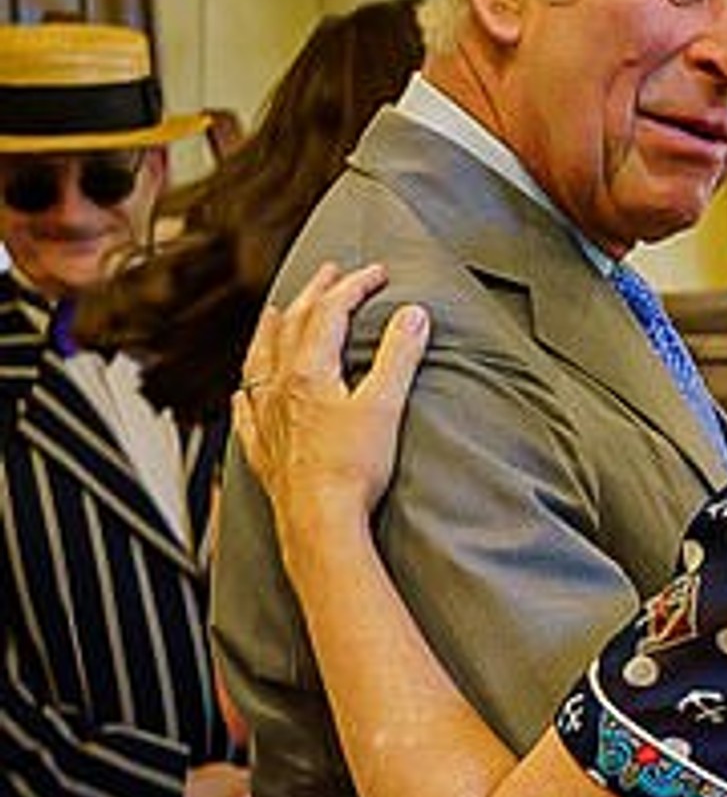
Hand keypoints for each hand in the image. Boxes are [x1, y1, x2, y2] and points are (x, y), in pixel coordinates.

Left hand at [233, 261, 430, 539]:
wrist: (320, 522)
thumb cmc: (351, 472)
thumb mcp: (385, 407)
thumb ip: (399, 356)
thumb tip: (413, 315)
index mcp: (310, 370)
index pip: (331, 312)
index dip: (355, 286)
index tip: (376, 274)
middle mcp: (280, 387)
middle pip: (292, 325)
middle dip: (314, 294)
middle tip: (330, 274)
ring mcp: (266, 418)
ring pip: (260, 359)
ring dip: (270, 330)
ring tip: (274, 312)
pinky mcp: (262, 450)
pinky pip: (246, 411)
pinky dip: (247, 392)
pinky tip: (243, 392)